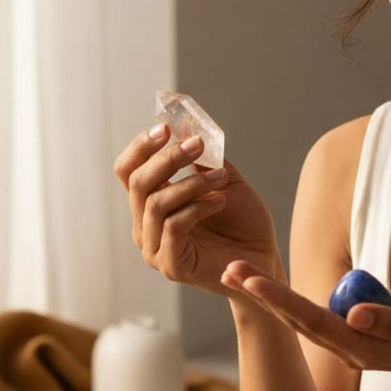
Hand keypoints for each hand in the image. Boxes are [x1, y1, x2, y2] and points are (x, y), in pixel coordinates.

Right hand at [113, 123, 284, 296]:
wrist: (262, 260)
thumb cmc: (243, 221)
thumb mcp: (225, 179)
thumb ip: (205, 158)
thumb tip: (189, 125)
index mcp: (151, 200)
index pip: (128, 169)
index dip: (141, 146)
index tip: (165, 127)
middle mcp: (145, 223)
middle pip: (138, 182)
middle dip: (168, 158)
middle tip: (197, 144)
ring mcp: (154, 247)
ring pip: (156, 203)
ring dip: (190, 183)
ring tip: (221, 177)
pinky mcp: (171, 265)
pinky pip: (173, 227)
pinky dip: (198, 208)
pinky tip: (221, 201)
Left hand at [220, 260, 390, 390]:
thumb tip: (354, 315)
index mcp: (361, 344)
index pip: (311, 318)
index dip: (279, 298)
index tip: (252, 280)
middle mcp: (347, 345)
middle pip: (294, 319)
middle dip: (260, 294)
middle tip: (229, 270)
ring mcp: (347, 340)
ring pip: (299, 318)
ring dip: (267, 297)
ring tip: (238, 275)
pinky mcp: (351, 332)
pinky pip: (312, 315)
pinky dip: (286, 301)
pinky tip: (270, 290)